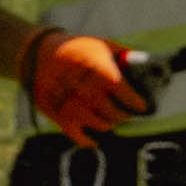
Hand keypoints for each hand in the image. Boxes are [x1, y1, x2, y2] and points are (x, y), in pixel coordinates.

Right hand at [21, 30, 144, 147]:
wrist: (38, 54)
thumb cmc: (76, 48)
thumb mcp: (101, 45)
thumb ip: (124, 57)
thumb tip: (147, 64)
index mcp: (102, 74)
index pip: (128, 97)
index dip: (138, 104)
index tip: (143, 107)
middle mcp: (89, 93)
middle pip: (116, 114)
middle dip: (125, 114)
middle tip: (127, 112)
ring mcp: (74, 107)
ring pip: (101, 125)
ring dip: (109, 123)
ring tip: (110, 117)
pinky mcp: (60, 116)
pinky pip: (78, 136)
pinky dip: (88, 140)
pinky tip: (94, 139)